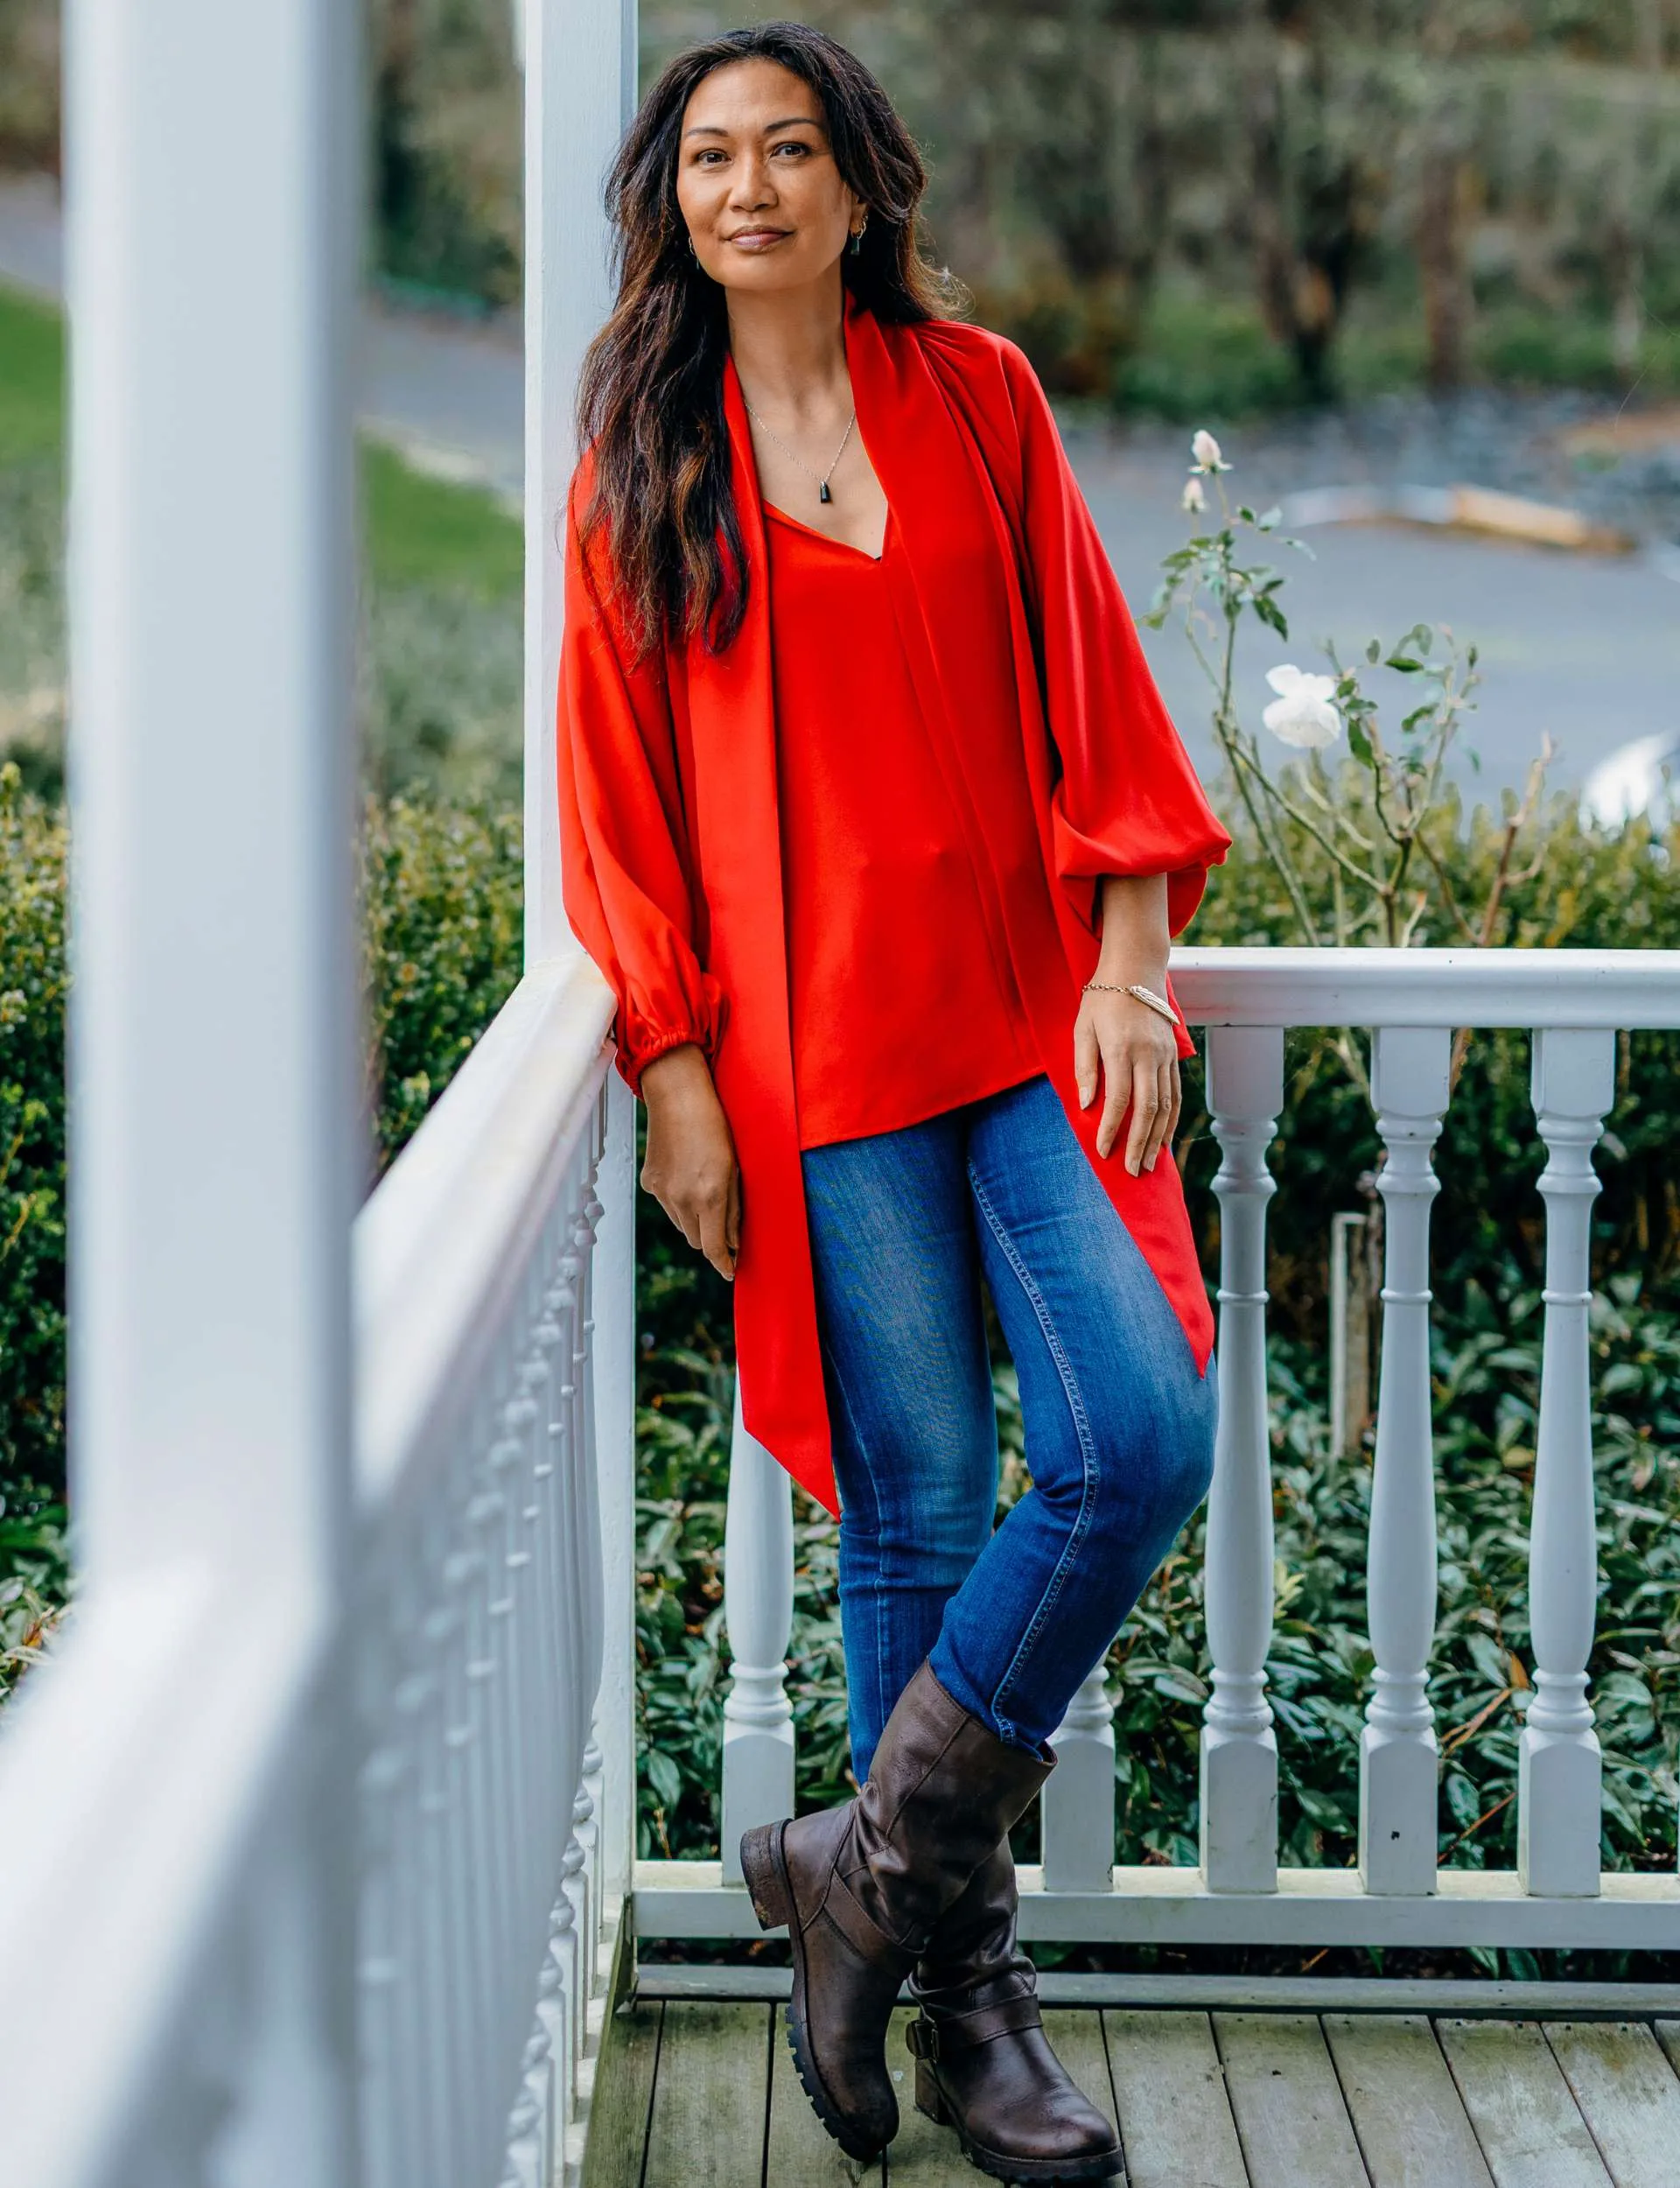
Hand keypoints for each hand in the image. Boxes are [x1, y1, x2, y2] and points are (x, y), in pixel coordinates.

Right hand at [639, 1044, 740, 1279]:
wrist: (678, 1095)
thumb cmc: (716, 1125)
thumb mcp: (736, 1167)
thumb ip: (734, 1207)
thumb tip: (733, 1241)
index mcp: (710, 1195)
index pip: (713, 1247)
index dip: (723, 1263)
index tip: (730, 1270)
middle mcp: (682, 1199)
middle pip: (696, 1240)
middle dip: (710, 1238)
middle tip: (724, 1227)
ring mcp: (662, 1192)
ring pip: (681, 1225)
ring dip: (694, 1220)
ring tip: (705, 1191)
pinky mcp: (649, 1182)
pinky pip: (667, 1205)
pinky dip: (679, 1201)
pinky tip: (687, 1175)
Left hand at [1074, 984, 1181, 1174]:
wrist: (1137, 969)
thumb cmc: (1102, 999)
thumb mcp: (1082, 1028)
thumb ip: (1084, 1067)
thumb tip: (1087, 1105)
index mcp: (1121, 1048)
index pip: (1119, 1099)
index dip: (1111, 1128)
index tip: (1103, 1152)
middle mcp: (1148, 1054)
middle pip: (1148, 1108)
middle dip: (1140, 1143)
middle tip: (1133, 1171)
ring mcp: (1164, 1055)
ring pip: (1167, 1104)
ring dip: (1158, 1137)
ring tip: (1150, 1163)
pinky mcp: (1173, 1055)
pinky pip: (1175, 1093)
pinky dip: (1171, 1119)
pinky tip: (1164, 1138)